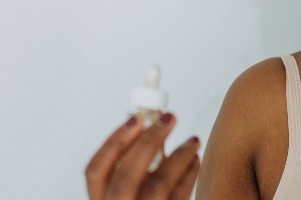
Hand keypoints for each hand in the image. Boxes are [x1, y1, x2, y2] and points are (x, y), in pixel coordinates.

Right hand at [85, 113, 199, 199]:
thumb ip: (134, 166)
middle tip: (169, 119)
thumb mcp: (128, 190)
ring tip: (192, 140)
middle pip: (126, 174)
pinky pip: (181, 195)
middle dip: (149, 140)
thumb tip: (151, 128)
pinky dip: (191, 173)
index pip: (95, 170)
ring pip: (158, 184)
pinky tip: (195, 160)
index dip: (114, 141)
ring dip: (179, 155)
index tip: (136, 118)